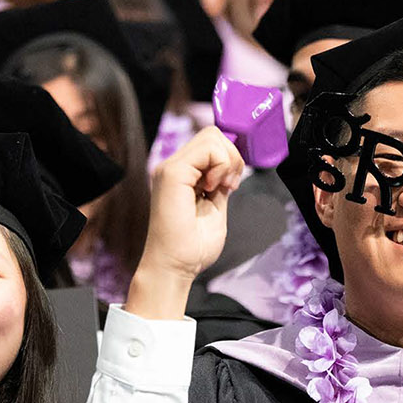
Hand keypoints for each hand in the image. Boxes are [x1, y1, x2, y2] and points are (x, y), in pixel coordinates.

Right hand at [139, 126, 243, 287]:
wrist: (175, 268)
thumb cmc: (192, 247)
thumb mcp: (216, 207)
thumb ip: (220, 184)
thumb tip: (230, 167)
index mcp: (183, 174)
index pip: (211, 143)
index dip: (229, 158)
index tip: (230, 185)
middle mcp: (173, 167)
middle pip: (212, 134)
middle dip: (232, 156)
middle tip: (229, 186)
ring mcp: (170, 168)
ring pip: (212, 136)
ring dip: (227, 161)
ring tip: (221, 188)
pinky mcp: (172, 173)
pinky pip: (208, 149)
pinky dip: (221, 166)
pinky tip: (213, 188)